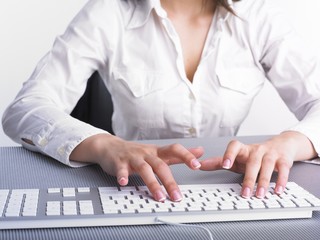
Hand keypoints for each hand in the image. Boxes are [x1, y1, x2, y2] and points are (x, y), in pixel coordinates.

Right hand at [70, 133, 203, 201]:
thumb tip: (200, 151)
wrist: (111, 146)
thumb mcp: (159, 152)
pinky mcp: (120, 162)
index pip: (175, 150)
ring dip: (152, 183)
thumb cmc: (137, 152)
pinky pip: (121, 169)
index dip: (186, 156)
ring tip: (159, 197)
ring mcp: (133, 158)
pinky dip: (123, 176)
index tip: (198, 165)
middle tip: (177, 196)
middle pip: (160, 165)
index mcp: (157, 152)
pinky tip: (124, 183)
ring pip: (144, 169)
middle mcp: (147, 154)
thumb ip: (179, 154)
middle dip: (170, 181)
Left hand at [200, 131, 316, 197]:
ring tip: (259, 194)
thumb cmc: (253, 155)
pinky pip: (283, 169)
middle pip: (252, 162)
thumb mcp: (236, 158)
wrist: (281, 145)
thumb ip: (218, 162)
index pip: (234, 146)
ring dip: (263, 181)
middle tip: (244, 193)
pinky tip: (278, 191)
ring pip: (267, 166)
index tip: (225, 164)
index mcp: (243, 149)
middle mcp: (256, 150)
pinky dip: (281, 180)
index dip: (229, 154)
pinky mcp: (283, 159)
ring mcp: (270, 154)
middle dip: (249, 178)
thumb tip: (199, 165)